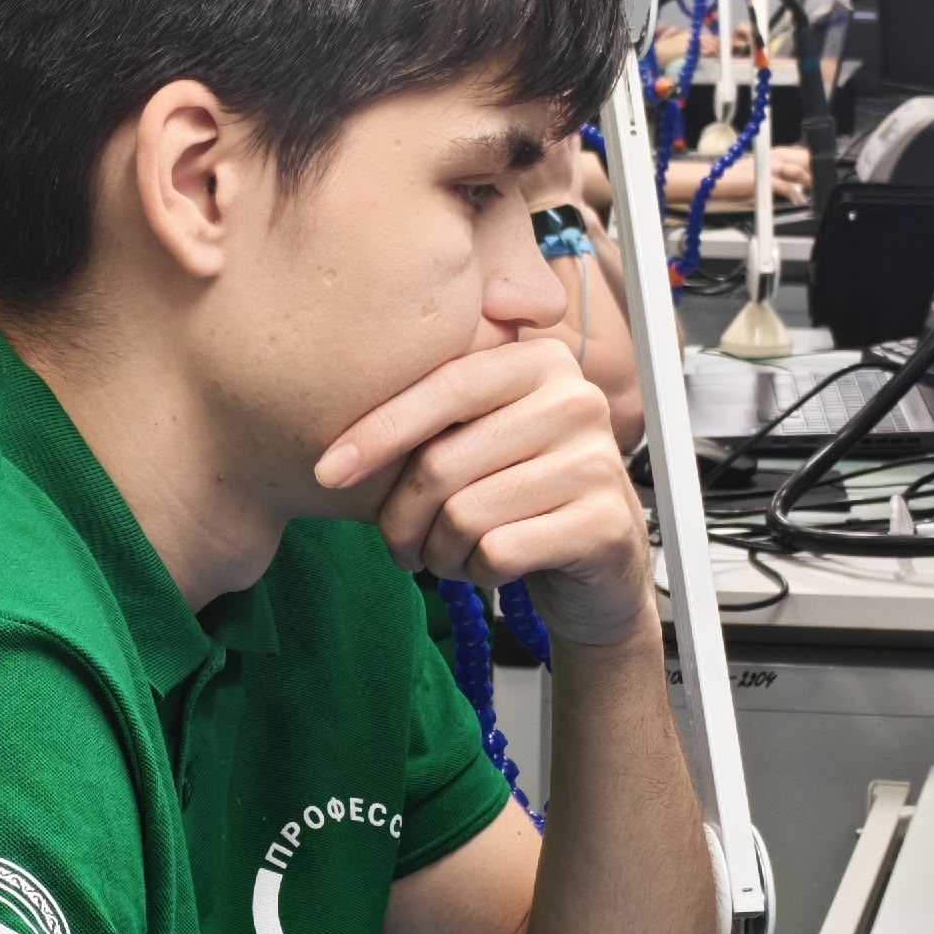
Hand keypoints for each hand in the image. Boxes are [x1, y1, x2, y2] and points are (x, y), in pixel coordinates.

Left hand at [314, 338, 653, 649]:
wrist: (599, 563)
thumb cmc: (520, 493)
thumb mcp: (480, 436)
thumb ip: (433, 410)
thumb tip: (337, 425)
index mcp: (538, 362)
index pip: (444, 386)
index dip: (378, 431)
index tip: (328, 470)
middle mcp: (575, 400)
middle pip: (443, 462)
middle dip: (402, 518)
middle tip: (401, 546)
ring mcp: (596, 462)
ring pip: (465, 514)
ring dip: (438, 552)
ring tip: (448, 557)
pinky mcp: (604, 524)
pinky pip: (499, 551)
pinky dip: (477, 571)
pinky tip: (489, 568)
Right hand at [665, 143, 811, 206]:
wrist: (712, 182)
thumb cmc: (732, 181)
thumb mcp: (758, 175)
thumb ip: (777, 176)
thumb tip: (794, 185)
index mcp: (771, 152)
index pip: (799, 153)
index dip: (812, 163)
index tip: (821, 173)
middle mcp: (771, 155)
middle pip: (802, 158)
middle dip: (814, 169)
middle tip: (822, 181)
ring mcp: (766, 166)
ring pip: (795, 169)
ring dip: (807, 180)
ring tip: (815, 188)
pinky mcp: (761, 179)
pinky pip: (783, 185)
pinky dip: (793, 192)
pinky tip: (799, 198)